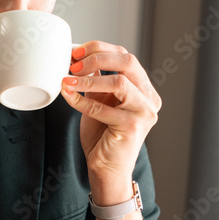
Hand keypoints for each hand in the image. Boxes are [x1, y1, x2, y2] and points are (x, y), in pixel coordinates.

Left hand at [61, 42, 160, 203]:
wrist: (107, 170)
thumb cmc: (102, 137)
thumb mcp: (100, 101)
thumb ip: (97, 80)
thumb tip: (79, 57)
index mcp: (144, 89)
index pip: (126, 56)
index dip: (100, 49)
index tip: (77, 52)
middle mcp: (150, 99)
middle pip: (128, 62)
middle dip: (97, 57)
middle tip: (74, 64)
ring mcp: (144, 113)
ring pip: (119, 82)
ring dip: (89, 78)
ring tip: (69, 79)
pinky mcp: (132, 127)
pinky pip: (103, 107)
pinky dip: (81, 100)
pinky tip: (68, 96)